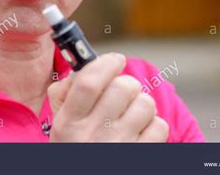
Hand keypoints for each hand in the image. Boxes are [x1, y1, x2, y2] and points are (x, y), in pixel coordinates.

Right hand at [48, 53, 168, 141]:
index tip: (115, 60)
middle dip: (126, 83)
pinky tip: (140, 132)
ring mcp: (120, 148)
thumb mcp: (59, 123)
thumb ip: (65, 92)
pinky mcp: (142, 158)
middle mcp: (93, 136)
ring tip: (130, 115)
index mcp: (68, 123)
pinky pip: (159, 126)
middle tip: (122, 92)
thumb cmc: (75, 146)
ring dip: (140, 104)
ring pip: (145, 104)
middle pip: (123, 87)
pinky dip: (153, 125)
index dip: (106, 63)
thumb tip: (86, 67)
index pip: (89, 82)